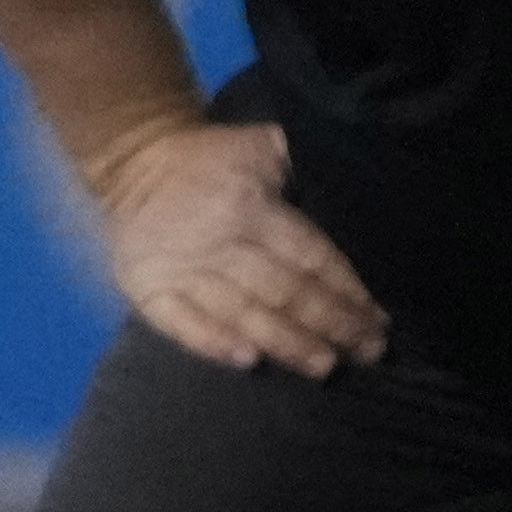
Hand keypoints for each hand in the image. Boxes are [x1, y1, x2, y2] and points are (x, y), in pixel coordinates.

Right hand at [90, 117, 387, 376]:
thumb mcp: (262, 145)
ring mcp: (180, 268)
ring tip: (323, 366)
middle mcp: (219, 240)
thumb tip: (359, 187)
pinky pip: (182, 323)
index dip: (347, 290)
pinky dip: (213, 343)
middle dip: (331, 323)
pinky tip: (247, 362)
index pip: (310, 255)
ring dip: (286, 342)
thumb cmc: (212, 160)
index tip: (378, 321)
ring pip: (242, 312)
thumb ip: (304, 165)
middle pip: (284, 290)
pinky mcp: (147, 290)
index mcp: (251, 204)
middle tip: (367, 353)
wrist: (132, 163)